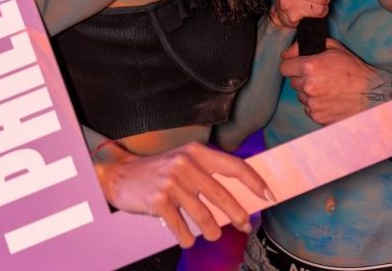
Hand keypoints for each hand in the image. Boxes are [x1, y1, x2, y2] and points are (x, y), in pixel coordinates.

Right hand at [95, 141, 270, 247]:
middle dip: (238, 214)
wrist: (122, 175)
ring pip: (203, 215)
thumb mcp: (185, 162)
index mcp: (197, 152)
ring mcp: (172, 182)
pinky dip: (188, 238)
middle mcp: (186, 164)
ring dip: (212, 230)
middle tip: (246, 225)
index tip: (268, 195)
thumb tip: (239, 194)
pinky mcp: (159, 200)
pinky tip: (189, 239)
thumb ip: (208, 173)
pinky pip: (181, 228)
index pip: (234, 165)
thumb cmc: (161, 171)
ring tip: (214, 234)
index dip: (254, 181)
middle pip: (222, 195)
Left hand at [280, 39, 377, 124]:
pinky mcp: (318, 117)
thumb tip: (286, 53)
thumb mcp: (333, 47)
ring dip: (309, 92)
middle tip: (319, 76)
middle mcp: (308, 87)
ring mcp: (313, 104)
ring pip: (301, 96)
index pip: (284, 67)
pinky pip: (309, 109)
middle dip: (302, 78)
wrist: (371, 93)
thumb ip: (306, 46)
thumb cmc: (353, 69)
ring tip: (327, 88)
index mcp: (310, 67)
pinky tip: (330, 99)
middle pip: (293, 82)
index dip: (291, 65)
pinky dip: (316, 105)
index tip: (299, 66)